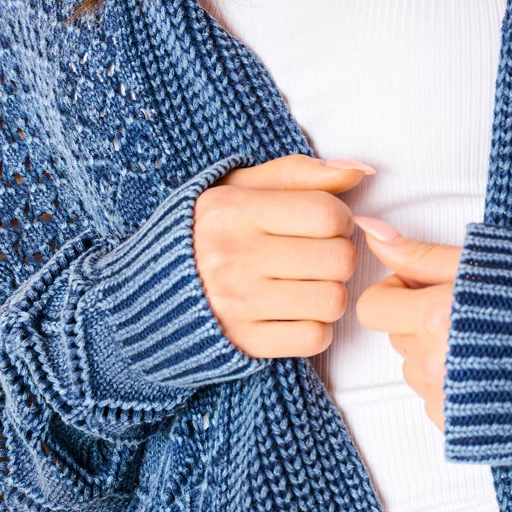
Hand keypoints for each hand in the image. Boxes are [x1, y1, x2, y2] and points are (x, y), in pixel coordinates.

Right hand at [191, 153, 374, 358]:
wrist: (152, 289)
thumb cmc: (209, 230)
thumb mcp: (241, 187)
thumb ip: (299, 173)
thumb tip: (359, 169)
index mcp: (233, 211)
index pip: (326, 214)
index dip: (339, 218)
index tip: (323, 223)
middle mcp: (233, 257)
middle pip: (338, 259)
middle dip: (337, 255)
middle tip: (316, 255)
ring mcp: (238, 304)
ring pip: (333, 301)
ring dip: (329, 293)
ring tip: (306, 283)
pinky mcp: (245, 342)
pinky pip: (314, 338)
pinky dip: (315, 327)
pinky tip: (295, 312)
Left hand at [352, 219, 460, 430]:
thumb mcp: (478, 264)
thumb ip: (418, 253)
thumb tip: (366, 228)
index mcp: (437, 317)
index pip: (373, 305)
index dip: (399, 291)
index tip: (432, 288)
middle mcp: (435, 362)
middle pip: (393, 335)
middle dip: (416, 320)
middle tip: (459, 311)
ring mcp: (445, 398)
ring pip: (411, 366)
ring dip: (432, 352)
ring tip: (477, 340)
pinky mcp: (456, 424)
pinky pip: (431, 398)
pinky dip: (448, 384)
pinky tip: (482, 368)